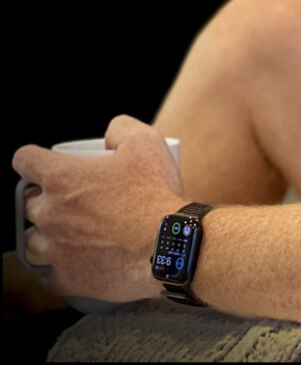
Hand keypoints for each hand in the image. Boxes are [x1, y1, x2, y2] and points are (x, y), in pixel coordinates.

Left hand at [11, 115, 184, 301]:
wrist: (170, 245)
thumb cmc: (156, 196)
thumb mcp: (146, 142)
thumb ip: (120, 128)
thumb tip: (108, 135)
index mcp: (61, 178)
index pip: (24, 160)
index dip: (33, 159)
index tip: (45, 165)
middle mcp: (50, 214)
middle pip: (29, 203)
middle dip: (48, 200)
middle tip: (77, 201)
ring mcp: (54, 249)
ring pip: (33, 241)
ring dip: (49, 235)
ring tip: (75, 233)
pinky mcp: (65, 279)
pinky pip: (45, 276)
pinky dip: (58, 269)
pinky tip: (73, 262)